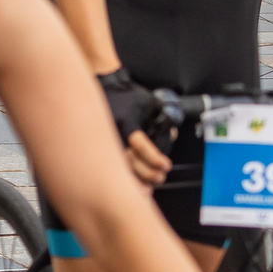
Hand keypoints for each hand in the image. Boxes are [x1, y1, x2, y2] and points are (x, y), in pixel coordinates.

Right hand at [99, 69, 172, 185]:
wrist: (105, 85)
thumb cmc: (127, 93)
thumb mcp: (148, 102)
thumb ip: (161, 117)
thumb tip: (171, 134)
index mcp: (126, 122)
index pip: (140, 145)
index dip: (154, 158)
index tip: (165, 165)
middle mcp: (114, 132)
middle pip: (129, 161)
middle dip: (147, 173)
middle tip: (160, 177)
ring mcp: (105, 138)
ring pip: (118, 165)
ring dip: (135, 179)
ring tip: (148, 186)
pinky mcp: (101, 142)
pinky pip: (111, 162)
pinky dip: (122, 175)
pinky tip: (131, 184)